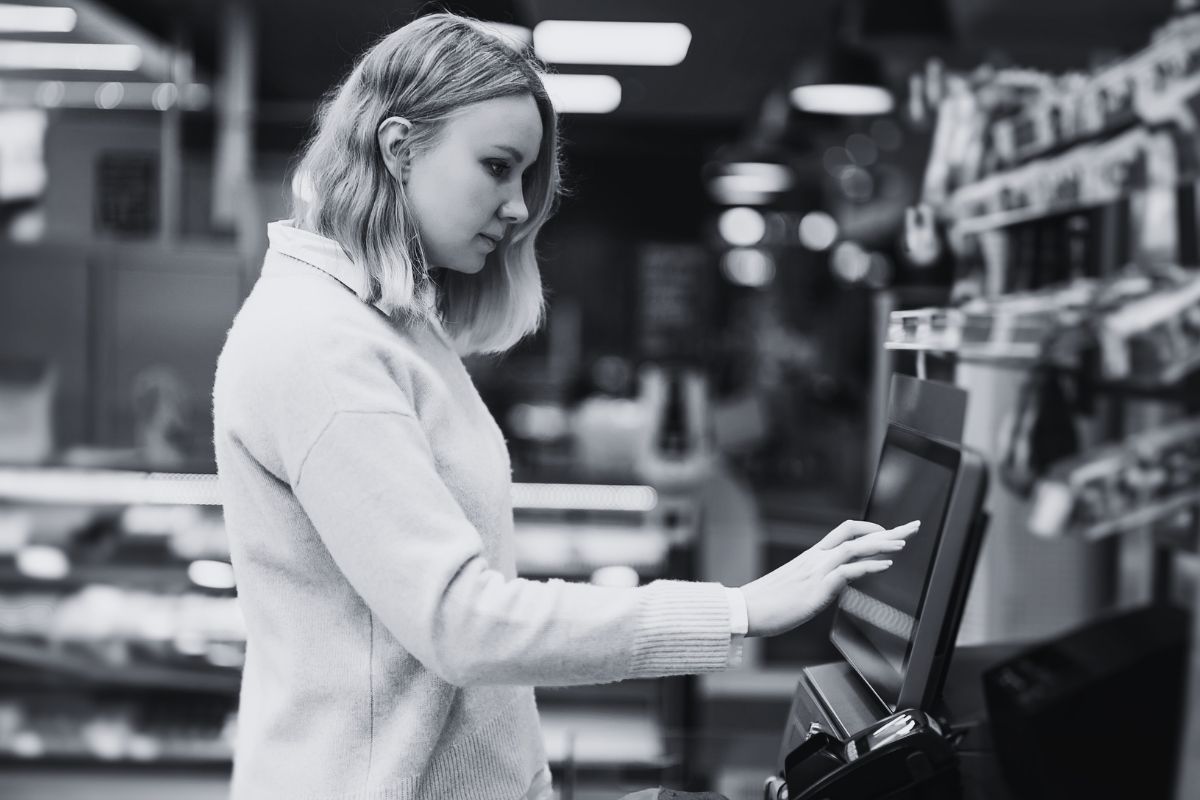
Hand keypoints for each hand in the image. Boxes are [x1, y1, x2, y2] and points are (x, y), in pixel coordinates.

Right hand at [739, 520, 919, 637]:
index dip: (870, 529)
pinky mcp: (817, 588)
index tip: (889, 532)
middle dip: (887, 531)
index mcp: (811, 556)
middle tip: (911, 527)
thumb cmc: (767, 602)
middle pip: (856, 534)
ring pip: (855, 548)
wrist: (746, 610)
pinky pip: (848, 571)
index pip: (845, 532)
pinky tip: (885, 565)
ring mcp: (817, 571)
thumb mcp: (795, 584)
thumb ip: (815, 579)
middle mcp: (816, 558)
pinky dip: (869, 566)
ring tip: (903, 543)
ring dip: (882, 544)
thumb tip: (832, 585)